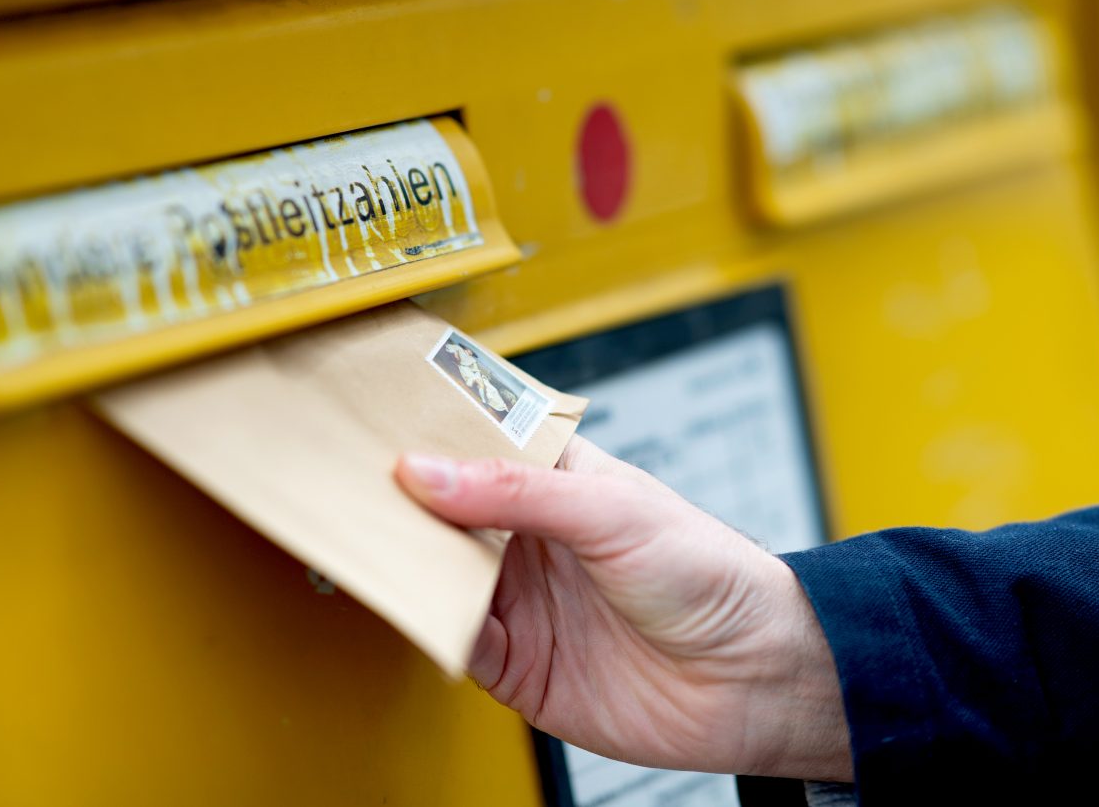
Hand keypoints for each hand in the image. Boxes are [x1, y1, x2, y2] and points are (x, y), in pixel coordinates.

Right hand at [395, 436, 851, 780]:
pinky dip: (429, 625)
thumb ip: (518, 492)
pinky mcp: (517, 663)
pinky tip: (414, 603)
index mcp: (556, 481)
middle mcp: (531, 537)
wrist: (756, 678)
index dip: (425, 434)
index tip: (370, 420)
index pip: (475, 447)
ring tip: (360, 538)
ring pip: (438, 574)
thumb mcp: (614, 510)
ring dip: (405, 561)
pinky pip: (455, 640)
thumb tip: (427, 470)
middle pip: (443, 512)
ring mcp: (522, 600)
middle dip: (398, 499)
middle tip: (343, 482)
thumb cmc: (712, 575)